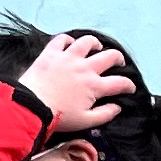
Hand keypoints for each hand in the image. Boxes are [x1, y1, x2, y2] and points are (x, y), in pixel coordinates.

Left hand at [19, 32, 134, 136]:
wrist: (30, 106)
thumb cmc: (57, 117)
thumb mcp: (85, 121)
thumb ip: (105, 114)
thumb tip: (117, 107)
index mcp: (94, 86)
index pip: (120, 83)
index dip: (128, 85)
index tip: (129, 88)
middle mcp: (85, 68)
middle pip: (109, 56)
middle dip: (118, 59)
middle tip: (117, 63)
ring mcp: (68, 58)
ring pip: (87, 42)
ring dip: (95, 44)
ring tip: (97, 48)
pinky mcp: (51, 53)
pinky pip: (61, 39)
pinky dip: (67, 39)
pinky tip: (70, 43)